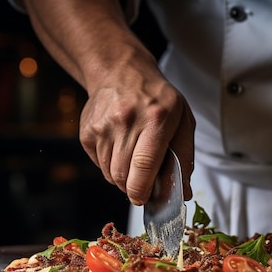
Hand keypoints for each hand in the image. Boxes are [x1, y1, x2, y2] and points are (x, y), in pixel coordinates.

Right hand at [20, 0, 194, 206]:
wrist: (121, 72)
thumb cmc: (158, 100)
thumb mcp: (182, 121)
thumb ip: (184, 158)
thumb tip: (184, 193)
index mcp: (156, 118)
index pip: (145, 165)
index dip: (142, 190)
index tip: (144, 200)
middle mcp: (126, 121)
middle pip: (123, 175)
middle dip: (133, 188)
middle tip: (142, 184)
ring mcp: (103, 126)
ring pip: (109, 173)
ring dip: (122, 178)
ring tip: (133, 160)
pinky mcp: (87, 131)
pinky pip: (99, 164)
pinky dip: (110, 166)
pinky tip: (119, 148)